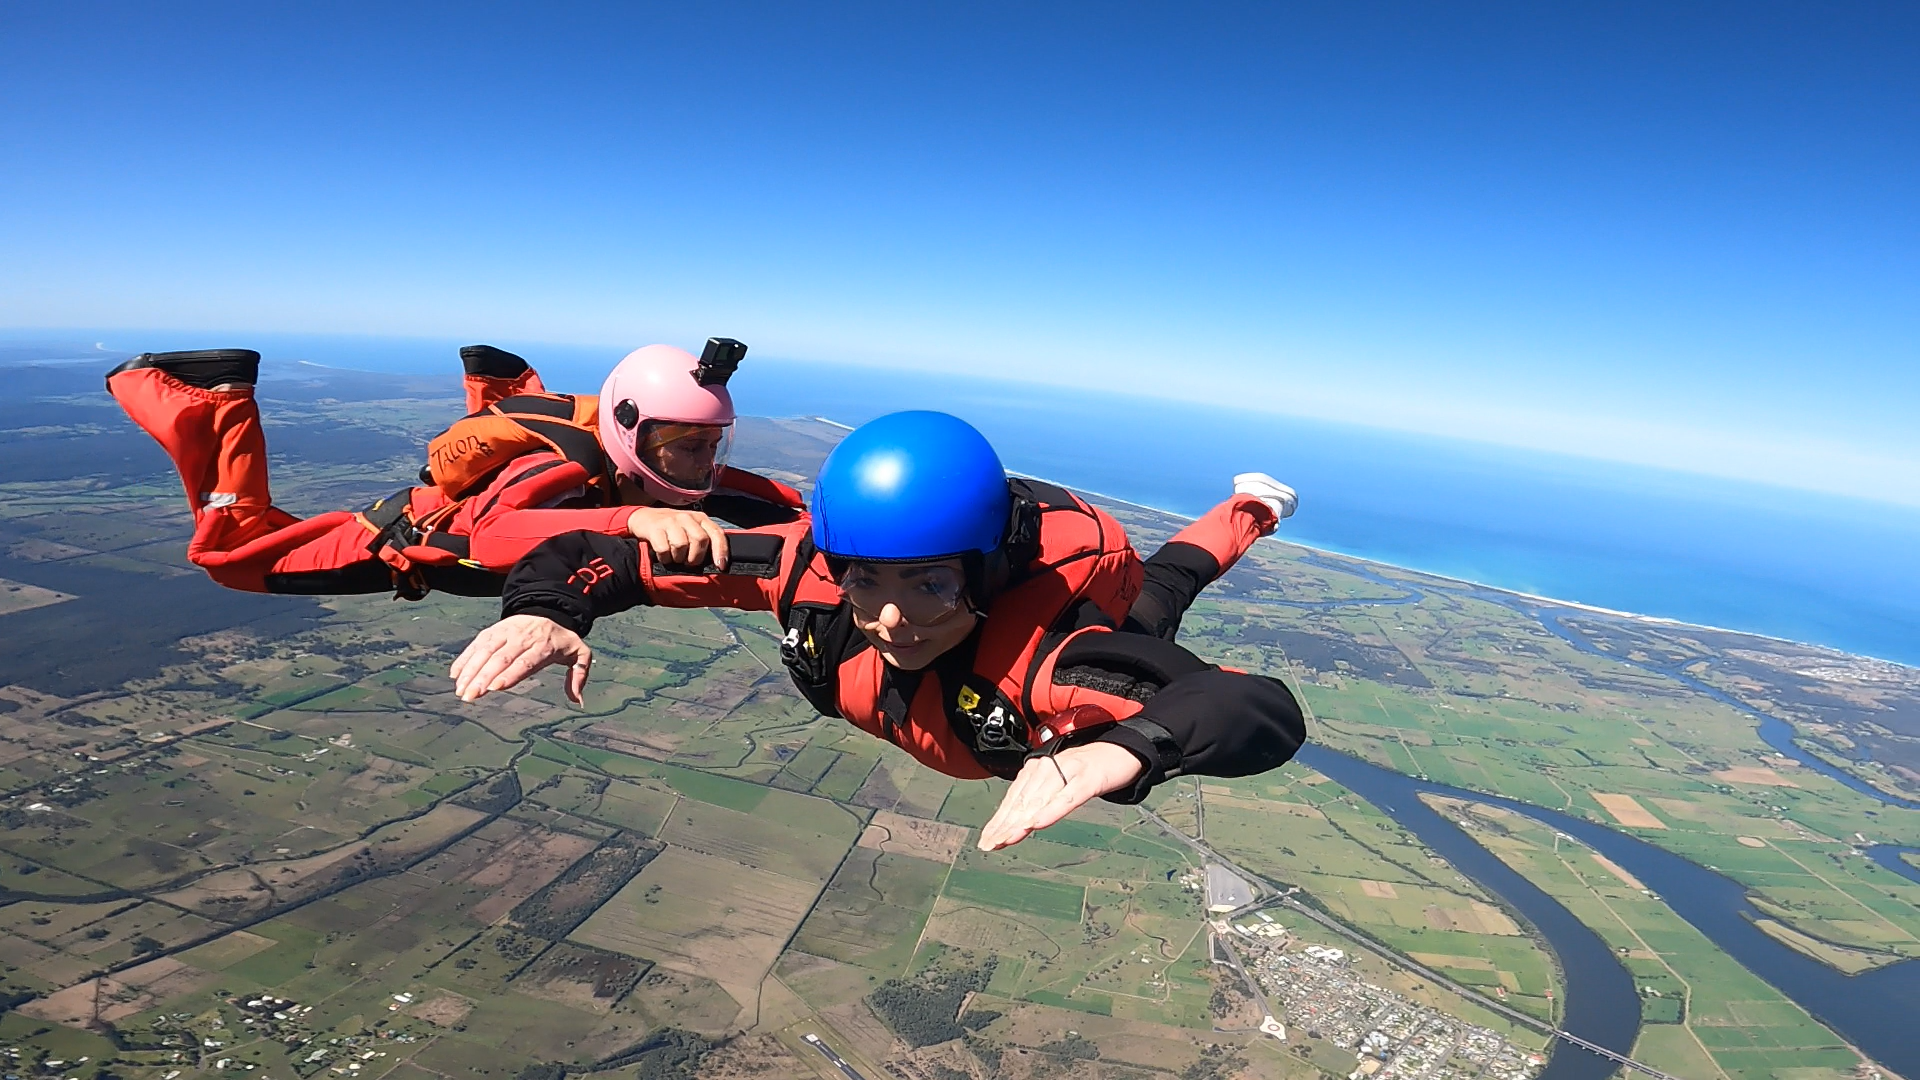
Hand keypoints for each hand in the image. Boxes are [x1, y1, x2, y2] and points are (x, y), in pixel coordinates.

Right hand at [450, 614, 593, 703]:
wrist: (546, 609)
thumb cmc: (561, 639)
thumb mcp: (579, 652)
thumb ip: (580, 674)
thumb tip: (577, 699)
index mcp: (543, 645)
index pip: (525, 661)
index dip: (510, 674)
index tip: (495, 687)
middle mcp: (522, 638)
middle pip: (500, 658)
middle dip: (483, 677)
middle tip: (471, 696)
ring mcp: (505, 633)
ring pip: (485, 651)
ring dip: (470, 670)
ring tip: (461, 690)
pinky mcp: (492, 631)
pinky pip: (476, 644)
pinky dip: (465, 658)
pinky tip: (455, 674)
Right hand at [628, 507, 727, 570]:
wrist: (644, 518)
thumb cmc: (673, 529)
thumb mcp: (691, 530)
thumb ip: (705, 541)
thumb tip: (718, 563)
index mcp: (700, 518)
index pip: (716, 533)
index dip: (721, 551)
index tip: (720, 566)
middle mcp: (687, 517)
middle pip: (700, 539)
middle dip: (695, 557)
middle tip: (688, 562)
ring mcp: (670, 521)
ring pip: (682, 545)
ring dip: (678, 557)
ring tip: (674, 556)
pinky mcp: (655, 528)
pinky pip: (664, 549)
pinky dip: (665, 557)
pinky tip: (664, 555)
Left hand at [977, 742, 1145, 850]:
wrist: (1119, 750)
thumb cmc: (1086, 769)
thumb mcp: (1058, 784)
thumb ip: (1040, 799)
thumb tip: (1018, 824)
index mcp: (1037, 769)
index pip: (1013, 799)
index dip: (999, 820)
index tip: (987, 840)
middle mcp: (1047, 768)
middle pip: (1021, 802)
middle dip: (1004, 825)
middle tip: (990, 844)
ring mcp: (1067, 772)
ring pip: (1038, 801)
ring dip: (1020, 822)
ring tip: (1006, 838)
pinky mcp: (1087, 779)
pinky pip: (1066, 798)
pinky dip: (1050, 811)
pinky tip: (1038, 823)